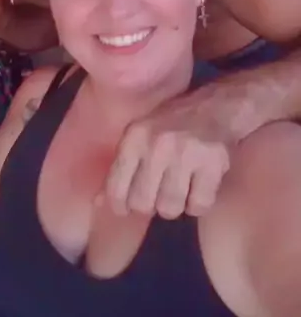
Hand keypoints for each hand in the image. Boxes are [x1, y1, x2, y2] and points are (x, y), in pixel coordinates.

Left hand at [104, 89, 230, 219]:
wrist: (218, 107)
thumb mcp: (140, 137)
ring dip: (175, 205)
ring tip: (180, 190)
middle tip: (158, 196)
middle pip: (142, 203)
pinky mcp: (213, 162)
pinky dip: (199, 204)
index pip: (116, 186)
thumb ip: (120, 168)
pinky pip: (199, 205)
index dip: (119, 205)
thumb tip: (98, 204)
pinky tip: (199, 188)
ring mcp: (187, 153)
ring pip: (170, 207)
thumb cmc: (172, 125)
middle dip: (150, 206)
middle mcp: (157, 144)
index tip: (126, 209)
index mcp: (135, 137)